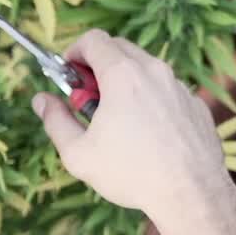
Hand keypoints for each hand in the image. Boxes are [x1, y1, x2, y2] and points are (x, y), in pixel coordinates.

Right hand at [32, 31, 235, 234]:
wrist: (190, 194)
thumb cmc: (130, 173)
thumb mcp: (78, 154)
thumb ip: (55, 121)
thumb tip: (40, 101)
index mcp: (122, 76)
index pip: (93, 40)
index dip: (74, 52)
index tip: (68, 75)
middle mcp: (154, 71)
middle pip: (120, 48)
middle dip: (98, 66)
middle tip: (88, 99)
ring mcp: (179, 86)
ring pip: (145, 68)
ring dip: (125, 83)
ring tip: (118, 121)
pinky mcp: (195, 104)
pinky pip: (166, 90)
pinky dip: (150, 99)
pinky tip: (147, 134)